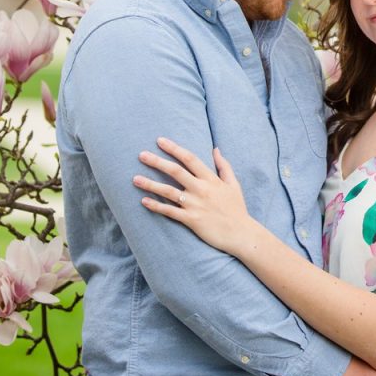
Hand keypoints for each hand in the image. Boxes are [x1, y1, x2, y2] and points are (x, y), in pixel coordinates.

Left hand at [133, 138, 249, 254]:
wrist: (240, 234)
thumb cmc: (237, 209)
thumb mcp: (233, 184)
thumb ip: (224, 166)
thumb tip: (216, 149)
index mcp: (210, 179)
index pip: (189, 158)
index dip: (174, 148)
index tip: (160, 141)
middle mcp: (201, 189)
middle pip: (175, 171)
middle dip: (157, 162)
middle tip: (141, 155)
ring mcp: (195, 205)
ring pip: (168, 191)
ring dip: (150, 184)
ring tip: (135, 179)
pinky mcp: (191, 220)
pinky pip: (170, 211)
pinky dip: (156, 206)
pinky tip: (144, 201)